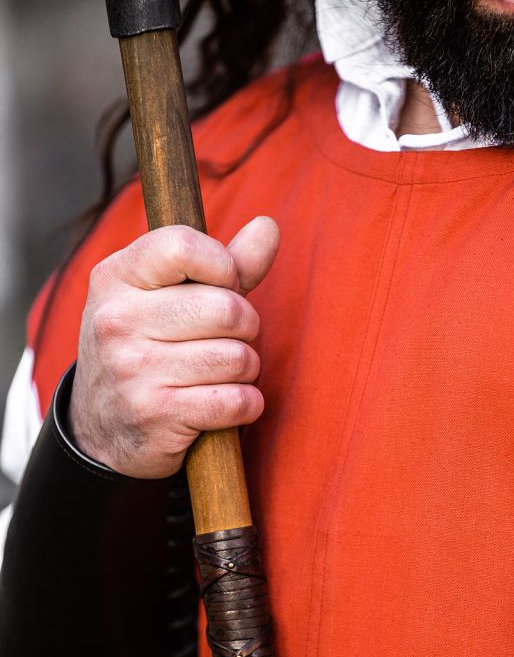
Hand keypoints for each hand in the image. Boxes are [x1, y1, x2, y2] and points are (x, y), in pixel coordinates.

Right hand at [69, 216, 278, 477]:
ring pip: (237, 357)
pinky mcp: (155, 415)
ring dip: (246, 370)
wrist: (102, 430)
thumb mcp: (165, 298)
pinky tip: (227, 404)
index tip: (224, 286)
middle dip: (246, 328)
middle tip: (230, 339)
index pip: (183, 246)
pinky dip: (246, 405)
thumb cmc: (147, 349)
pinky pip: (236, 401)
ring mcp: (132, 369)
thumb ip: (221, 263)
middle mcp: (117, 320)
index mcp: (115, 278)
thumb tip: (268, 226)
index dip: (223, 266)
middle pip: (227, 309)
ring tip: (223, 374)